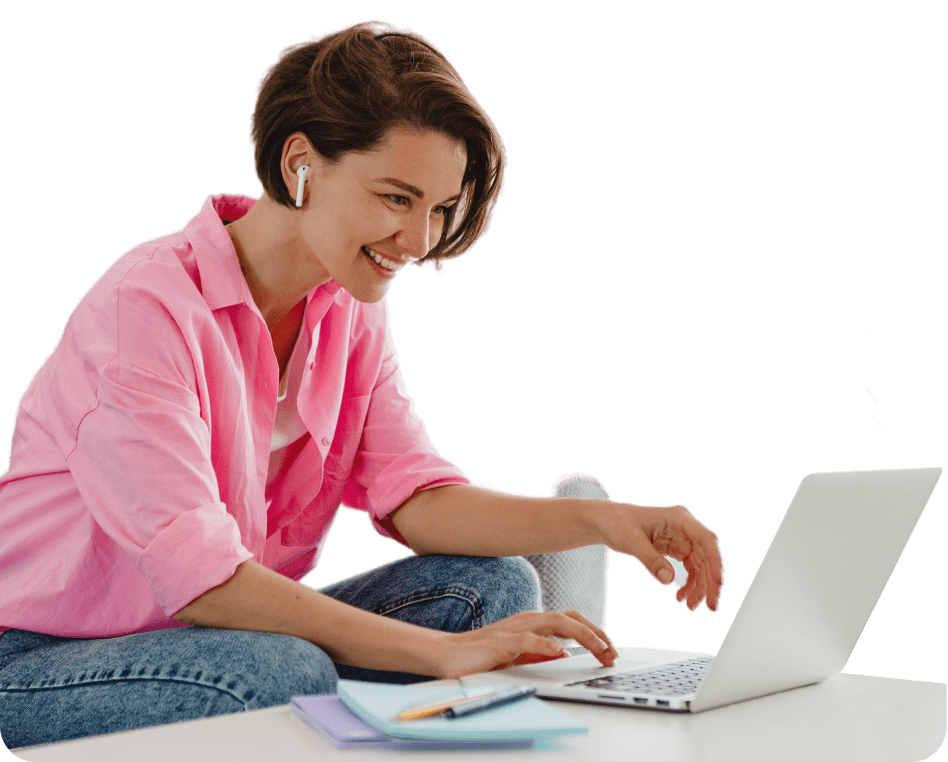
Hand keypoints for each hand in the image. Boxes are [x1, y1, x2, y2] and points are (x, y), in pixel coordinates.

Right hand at [432, 610, 618, 679]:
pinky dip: (546, 644)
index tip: (611, 650)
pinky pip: (527, 640)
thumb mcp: (520, 655)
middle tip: (613, 652)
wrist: (448, 654)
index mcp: (534, 622)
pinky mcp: (502, 640)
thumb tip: (565, 656)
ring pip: (556, 622)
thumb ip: (541, 653)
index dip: (595, 632)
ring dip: (582, 634)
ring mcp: (515, 628)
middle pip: (570, 617)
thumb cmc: (483, 654)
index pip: (571, 621)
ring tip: (599, 647)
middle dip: (596, 633)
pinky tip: (561, 652)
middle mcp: (528, 619)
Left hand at [597, 501, 724, 612]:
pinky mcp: (677, 550)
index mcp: (679, 519)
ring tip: (690, 607)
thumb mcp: (632, 541)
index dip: (715, 561)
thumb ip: (650, 560)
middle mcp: (685, 529)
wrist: (607, 523)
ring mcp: (682, 540)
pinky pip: (690, 570)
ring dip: (699, 588)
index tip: (717, 582)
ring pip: (701, 567)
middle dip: (710, 583)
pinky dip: (688, 585)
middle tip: (710, 606)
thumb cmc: (618, 523)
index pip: (706, 539)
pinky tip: (680, 598)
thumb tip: (669, 580)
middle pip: (708, 557)